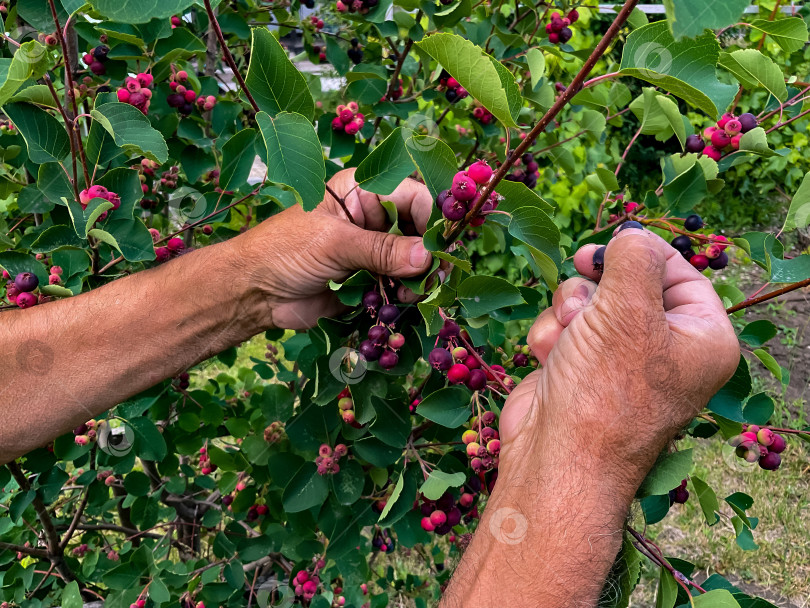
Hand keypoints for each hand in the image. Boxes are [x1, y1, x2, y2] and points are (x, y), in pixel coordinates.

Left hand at [235, 169, 434, 328]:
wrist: (253, 293)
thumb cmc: (285, 251)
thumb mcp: (334, 243)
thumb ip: (382, 250)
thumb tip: (427, 257)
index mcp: (360, 191)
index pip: (412, 196)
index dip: (432, 218)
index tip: (442, 247)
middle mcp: (370, 217)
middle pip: (418, 229)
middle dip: (428, 253)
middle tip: (436, 276)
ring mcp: (370, 249)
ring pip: (412, 260)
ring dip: (419, 277)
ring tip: (415, 293)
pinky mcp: (368, 279)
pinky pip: (399, 284)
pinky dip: (406, 293)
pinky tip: (402, 301)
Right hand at [498, 227, 739, 491]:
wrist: (559, 458)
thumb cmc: (606, 388)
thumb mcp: (629, 308)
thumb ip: (634, 258)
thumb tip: (630, 239)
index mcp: (701, 337)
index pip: (680, 272)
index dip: (642, 253)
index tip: (609, 248)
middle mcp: (664, 348)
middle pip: (627, 281)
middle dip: (596, 286)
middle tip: (584, 281)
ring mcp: (618, 359)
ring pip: (587, 301)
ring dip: (569, 311)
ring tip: (567, 338)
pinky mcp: (579, 367)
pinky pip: (564, 326)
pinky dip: (552, 336)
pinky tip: (550, 358)